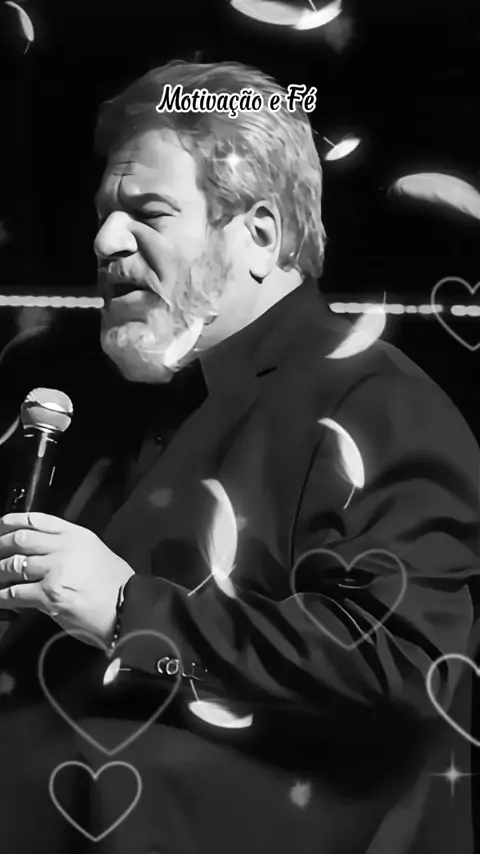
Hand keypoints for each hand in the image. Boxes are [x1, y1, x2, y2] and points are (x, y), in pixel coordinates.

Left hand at [0, 512, 134, 646]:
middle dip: (1, 544)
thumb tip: (44, 554)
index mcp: (76, 535)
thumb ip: (70, 548)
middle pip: (21, 539)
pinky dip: (3, 595)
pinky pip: (15, 592)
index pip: (38, 520)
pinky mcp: (49, 595)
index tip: (1, 524)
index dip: (14, 521)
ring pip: (14, 565)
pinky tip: (0, 597)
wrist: (126, 608)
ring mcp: (55, 570)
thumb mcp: (95, 552)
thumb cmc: (116, 584)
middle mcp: (64, 548)